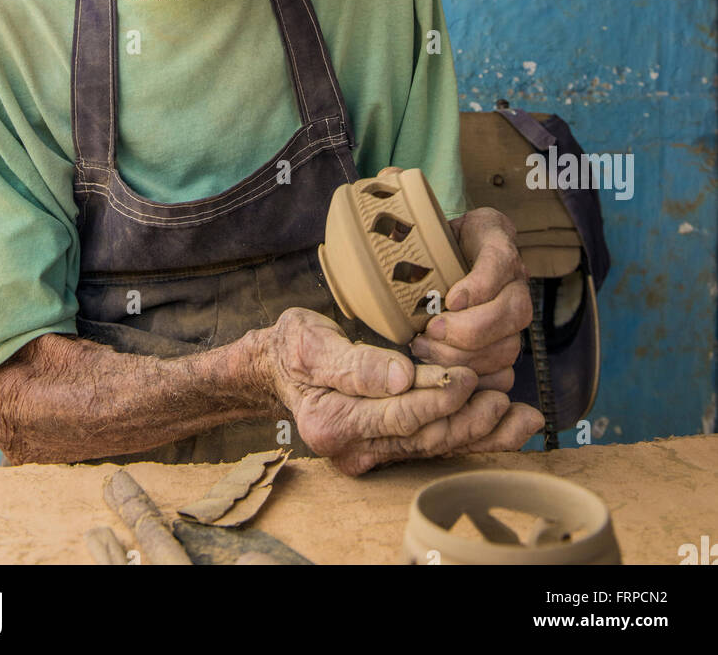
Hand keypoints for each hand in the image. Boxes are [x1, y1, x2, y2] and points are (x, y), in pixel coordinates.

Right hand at [256, 305, 540, 475]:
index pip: (397, 416)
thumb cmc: (294, 347)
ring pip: (435, 446)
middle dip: (468, 420)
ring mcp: (370, 453)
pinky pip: (435, 445)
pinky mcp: (387, 447)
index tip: (464, 377)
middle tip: (502, 396)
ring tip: (518, 414)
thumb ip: (354, 363)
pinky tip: (507, 424)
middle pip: (423, 438)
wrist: (277, 367)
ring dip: (480, 432)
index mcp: (330, 423)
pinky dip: (473, 435)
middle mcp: (352, 449)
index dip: (435, 399)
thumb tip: (400, 375)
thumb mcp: (311, 342)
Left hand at [411, 206, 533, 392]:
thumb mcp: (422, 210)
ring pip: (510, 346)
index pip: (501, 261)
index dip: (480, 284)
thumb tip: (387, 178)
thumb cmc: (429, 238)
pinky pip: (506, 372)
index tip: (450, 299)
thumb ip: (403, 194)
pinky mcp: (506, 345)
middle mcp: (515, 278)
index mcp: (495, 238)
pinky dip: (478, 378)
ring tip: (428, 350)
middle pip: (514, 310)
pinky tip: (446, 373)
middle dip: (472, 329)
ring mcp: (514, 315)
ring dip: (468, 356)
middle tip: (431, 331)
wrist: (445, 259)